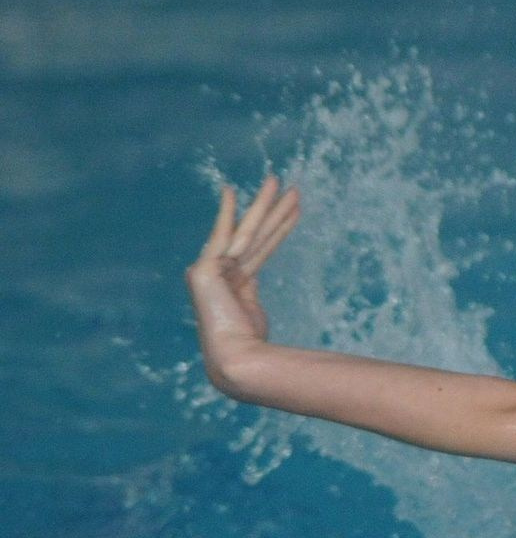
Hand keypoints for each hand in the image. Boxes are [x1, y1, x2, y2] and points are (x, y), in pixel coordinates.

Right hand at [186, 176, 300, 384]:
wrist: (236, 358)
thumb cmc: (249, 344)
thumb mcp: (253, 313)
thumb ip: (250, 297)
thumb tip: (255, 299)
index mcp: (231, 285)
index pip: (260, 249)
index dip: (276, 228)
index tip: (289, 210)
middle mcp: (216, 273)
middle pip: (253, 234)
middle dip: (271, 208)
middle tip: (286, 182)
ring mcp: (208, 270)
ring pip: (247, 231)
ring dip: (266, 205)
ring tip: (280, 180)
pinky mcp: (204, 269)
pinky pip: (223, 235)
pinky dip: (228, 213)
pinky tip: (232, 191)